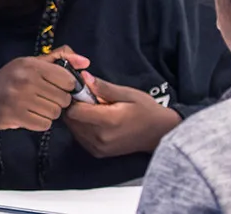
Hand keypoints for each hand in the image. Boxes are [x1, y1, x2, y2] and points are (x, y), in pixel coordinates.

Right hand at [0, 46, 91, 131]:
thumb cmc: (7, 83)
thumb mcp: (28, 64)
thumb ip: (58, 59)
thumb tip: (85, 62)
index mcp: (30, 64)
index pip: (68, 80)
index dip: (66, 87)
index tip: (55, 88)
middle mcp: (25, 79)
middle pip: (63, 99)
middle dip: (56, 102)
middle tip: (42, 100)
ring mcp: (19, 98)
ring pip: (55, 113)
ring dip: (48, 114)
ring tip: (34, 108)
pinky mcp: (15, 115)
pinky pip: (44, 124)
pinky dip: (39, 123)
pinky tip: (28, 116)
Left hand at [64, 72, 181, 157]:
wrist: (159, 134)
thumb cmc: (146, 110)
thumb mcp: (128, 94)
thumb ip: (103, 88)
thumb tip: (83, 77)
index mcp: (108, 121)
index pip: (74, 111)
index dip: (73, 99)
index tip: (80, 92)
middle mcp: (100, 137)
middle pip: (71, 120)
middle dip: (75, 107)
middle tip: (88, 100)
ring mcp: (98, 147)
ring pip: (73, 129)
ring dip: (78, 118)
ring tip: (94, 110)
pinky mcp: (98, 153)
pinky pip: (80, 137)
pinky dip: (82, 127)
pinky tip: (95, 121)